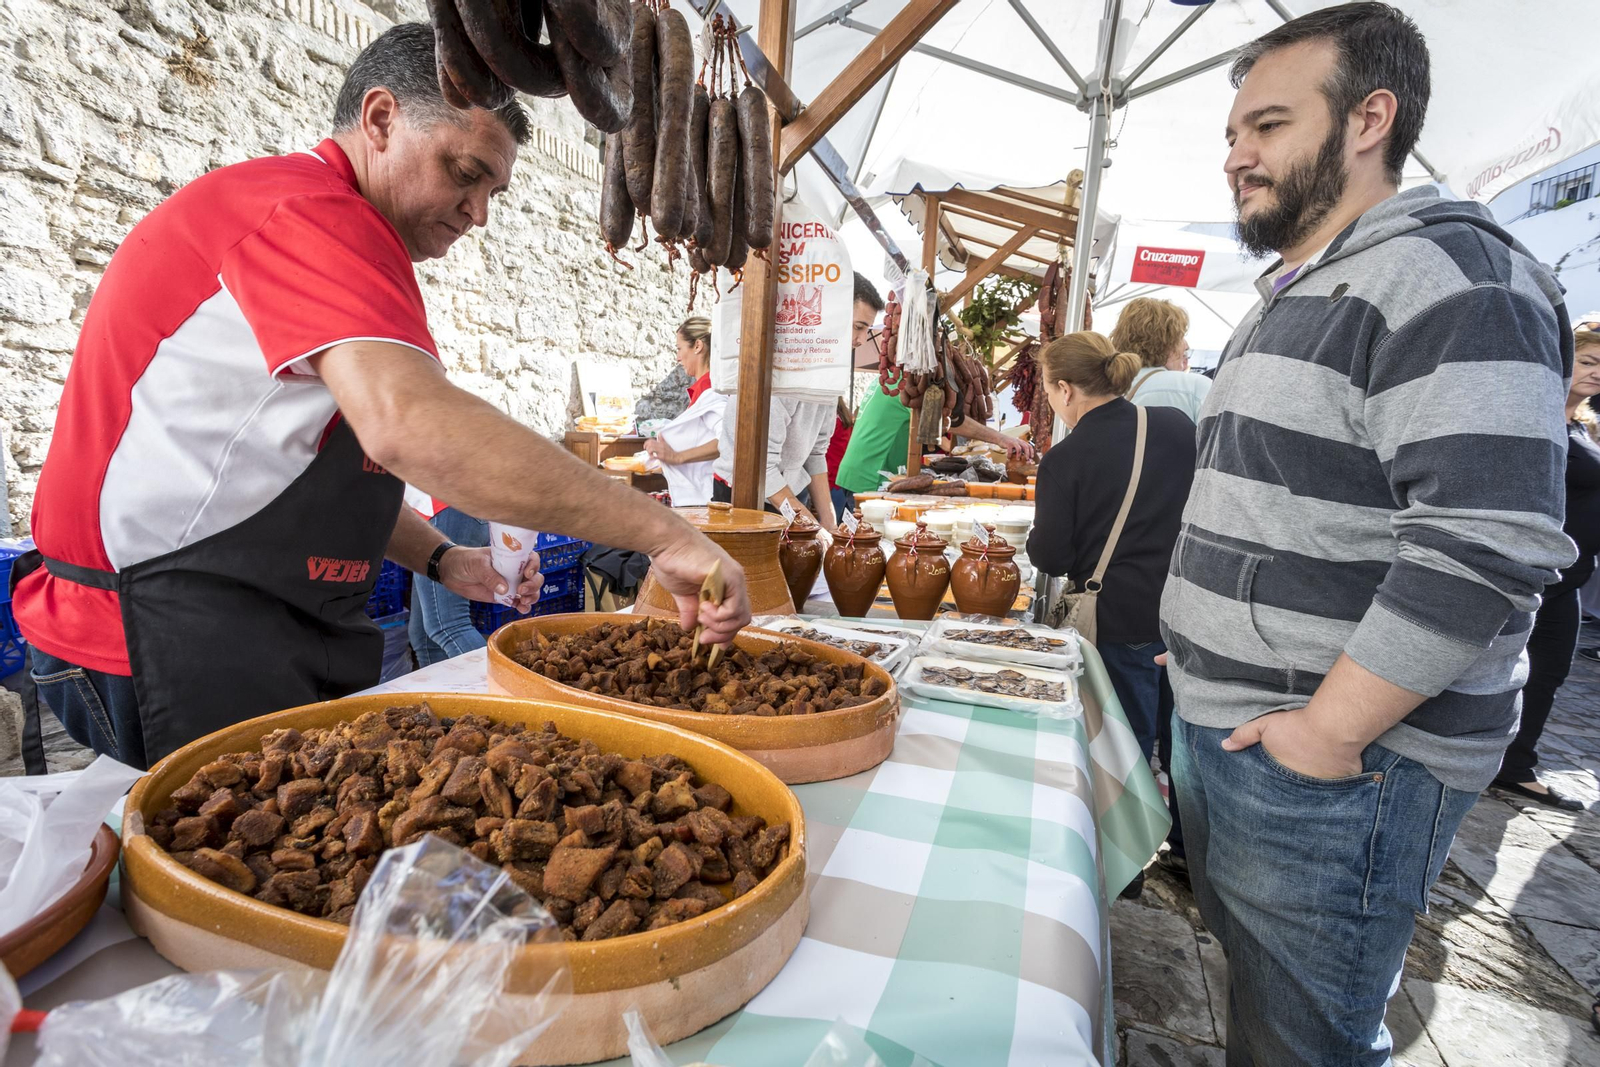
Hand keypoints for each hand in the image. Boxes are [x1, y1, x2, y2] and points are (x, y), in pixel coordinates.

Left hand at [440, 546, 543, 610]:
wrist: (451, 572)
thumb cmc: (465, 561)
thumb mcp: (477, 564)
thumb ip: (490, 576)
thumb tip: (504, 589)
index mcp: (511, 557)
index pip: (531, 558)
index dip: (534, 565)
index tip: (527, 573)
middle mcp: (514, 570)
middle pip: (535, 577)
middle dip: (533, 585)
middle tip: (521, 591)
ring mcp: (511, 584)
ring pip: (531, 591)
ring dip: (532, 596)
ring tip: (523, 601)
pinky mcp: (505, 597)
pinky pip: (519, 602)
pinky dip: (524, 607)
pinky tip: (522, 609)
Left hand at [643, 439, 676, 464]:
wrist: (677, 457)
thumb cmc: (671, 452)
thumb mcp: (666, 444)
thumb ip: (661, 439)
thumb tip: (659, 434)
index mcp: (661, 443)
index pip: (651, 440)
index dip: (646, 443)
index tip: (645, 446)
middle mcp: (660, 446)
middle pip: (650, 444)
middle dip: (646, 448)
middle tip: (647, 451)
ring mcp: (661, 451)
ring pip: (651, 449)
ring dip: (648, 452)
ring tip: (650, 455)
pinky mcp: (662, 457)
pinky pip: (654, 456)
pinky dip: (651, 457)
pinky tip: (652, 458)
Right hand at [648, 534, 751, 643]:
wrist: (667, 543)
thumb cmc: (673, 561)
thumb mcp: (683, 593)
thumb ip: (690, 610)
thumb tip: (690, 627)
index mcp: (725, 586)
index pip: (734, 616)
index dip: (724, 633)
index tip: (708, 642)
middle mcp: (735, 582)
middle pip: (741, 620)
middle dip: (722, 635)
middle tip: (704, 638)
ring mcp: (735, 579)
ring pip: (740, 617)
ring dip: (719, 625)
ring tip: (701, 616)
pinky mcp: (731, 577)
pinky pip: (734, 609)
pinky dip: (719, 616)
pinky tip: (704, 607)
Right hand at [1002, 437, 1035, 461]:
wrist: (1000, 438)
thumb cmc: (1009, 443)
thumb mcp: (1016, 445)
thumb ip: (1020, 450)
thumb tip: (1025, 458)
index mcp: (1022, 442)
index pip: (1029, 446)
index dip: (1031, 451)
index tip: (1032, 457)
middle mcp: (1019, 441)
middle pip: (1026, 447)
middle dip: (1027, 454)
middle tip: (1027, 459)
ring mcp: (1014, 442)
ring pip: (1019, 449)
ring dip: (1019, 455)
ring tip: (1018, 459)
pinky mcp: (1008, 444)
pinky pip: (1010, 450)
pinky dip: (1010, 455)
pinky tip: (1008, 457)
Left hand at [1221, 707, 1363, 778]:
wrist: (1333, 727)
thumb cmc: (1298, 727)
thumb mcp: (1265, 726)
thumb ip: (1244, 736)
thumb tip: (1225, 746)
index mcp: (1281, 776)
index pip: (1271, 788)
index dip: (1269, 786)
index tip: (1268, 785)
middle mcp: (1301, 787)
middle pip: (1292, 792)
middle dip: (1288, 792)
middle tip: (1287, 790)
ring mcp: (1323, 787)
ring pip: (1314, 792)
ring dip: (1311, 789)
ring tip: (1308, 785)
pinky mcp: (1342, 783)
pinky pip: (1336, 787)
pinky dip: (1333, 785)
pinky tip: (1331, 782)